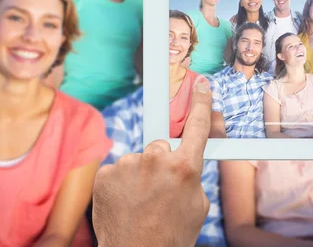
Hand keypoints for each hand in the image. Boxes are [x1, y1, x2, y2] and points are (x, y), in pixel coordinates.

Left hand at [92, 82, 211, 246]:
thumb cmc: (172, 234)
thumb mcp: (199, 203)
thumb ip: (193, 173)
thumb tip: (188, 157)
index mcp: (185, 166)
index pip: (198, 125)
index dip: (201, 103)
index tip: (200, 86)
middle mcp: (156, 160)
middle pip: (162, 145)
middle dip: (163, 161)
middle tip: (161, 188)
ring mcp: (128, 165)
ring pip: (140, 159)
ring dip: (141, 173)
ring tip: (141, 200)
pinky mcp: (106, 173)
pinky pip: (119, 168)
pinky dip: (122, 181)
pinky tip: (126, 200)